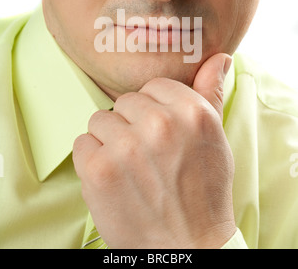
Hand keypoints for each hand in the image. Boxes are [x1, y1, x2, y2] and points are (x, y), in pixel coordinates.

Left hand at [73, 53, 235, 248]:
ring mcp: (126, 147)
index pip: (153, 86)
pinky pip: (82, 142)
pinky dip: (92, 160)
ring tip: (130, 168)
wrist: (188, 245)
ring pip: (100, 120)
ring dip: (110, 141)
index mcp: (191, 111)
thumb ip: (212, 92)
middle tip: (146, 155)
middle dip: (132, 125)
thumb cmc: (203, 190)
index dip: (154, 110)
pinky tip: (113, 178)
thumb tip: (220, 57)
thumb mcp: (215, 137)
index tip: (160, 132)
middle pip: (125, 102)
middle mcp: (160, 124)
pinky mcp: (99, 170)